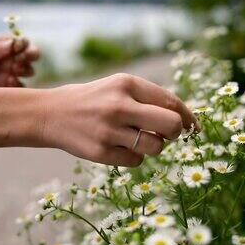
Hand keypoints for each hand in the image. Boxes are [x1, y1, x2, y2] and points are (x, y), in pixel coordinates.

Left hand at [0, 35, 38, 86]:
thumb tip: (12, 45)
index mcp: (5, 45)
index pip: (24, 43)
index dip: (27, 46)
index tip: (22, 50)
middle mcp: (10, 59)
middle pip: (30, 58)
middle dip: (28, 60)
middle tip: (18, 65)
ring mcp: (9, 74)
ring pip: (27, 74)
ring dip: (25, 73)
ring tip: (11, 75)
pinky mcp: (5, 89)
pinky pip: (19, 90)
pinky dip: (18, 88)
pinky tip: (9, 86)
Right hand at [40, 73, 198, 166]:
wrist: (51, 114)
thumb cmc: (93, 100)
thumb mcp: (117, 87)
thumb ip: (148, 98)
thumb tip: (184, 120)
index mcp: (126, 84)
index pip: (171, 102)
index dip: (187, 117)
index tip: (193, 127)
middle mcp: (119, 105)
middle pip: (170, 125)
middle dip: (174, 133)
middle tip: (166, 134)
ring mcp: (109, 130)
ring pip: (156, 146)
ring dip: (154, 146)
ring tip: (138, 139)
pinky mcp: (100, 152)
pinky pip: (136, 160)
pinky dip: (134, 156)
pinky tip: (119, 147)